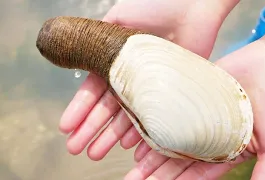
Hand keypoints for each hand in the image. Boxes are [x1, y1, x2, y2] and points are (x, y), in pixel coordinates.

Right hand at [59, 0, 224, 161]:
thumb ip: (95, 39)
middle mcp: (131, 78)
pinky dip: (139, 133)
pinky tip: (127, 146)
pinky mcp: (169, 93)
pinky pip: (152, 118)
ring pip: (127, 117)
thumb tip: (74, 53)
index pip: (93, 90)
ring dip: (110, 136)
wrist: (193, 9)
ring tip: (96, 153)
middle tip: (75, 148)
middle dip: (90, 129)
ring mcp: (150, 88)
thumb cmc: (156, 8)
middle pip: (107, 109)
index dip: (79, 109)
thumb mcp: (118, 19)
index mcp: (116, 62)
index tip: (66, 127)